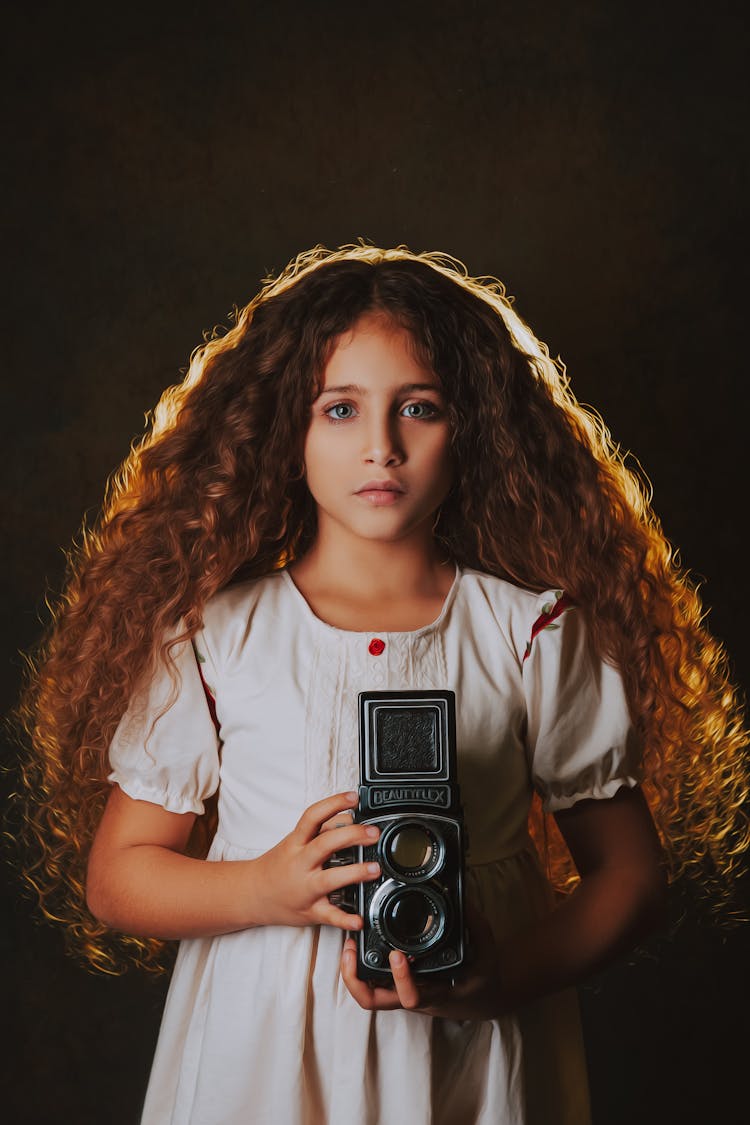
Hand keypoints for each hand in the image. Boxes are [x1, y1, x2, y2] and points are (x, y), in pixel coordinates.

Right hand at [251, 792, 380, 929]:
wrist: (252, 894)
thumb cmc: (278, 865)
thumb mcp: (294, 842)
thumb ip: (320, 829)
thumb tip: (348, 816)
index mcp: (295, 843)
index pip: (313, 817)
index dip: (333, 804)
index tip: (353, 797)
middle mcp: (299, 864)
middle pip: (324, 844)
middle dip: (351, 836)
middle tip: (373, 833)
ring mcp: (305, 888)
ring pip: (329, 879)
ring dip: (354, 873)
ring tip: (374, 869)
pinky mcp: (310, 911)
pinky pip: (328, 916)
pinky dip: (345, 919)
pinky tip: (359, 919)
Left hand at [341, 903, 507, 1020]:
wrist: (481, 1000)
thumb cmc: (482, 979)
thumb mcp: (486, 951)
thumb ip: (474, 924)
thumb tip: (461, 899)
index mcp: (437, 993)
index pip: (412, 997)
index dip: (401, 979)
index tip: (397, 955)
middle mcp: (415, 997)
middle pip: (375, 1002)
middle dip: (356, 978)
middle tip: (351, 948)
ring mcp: (405, 993)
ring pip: (369, 995)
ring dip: (353, 973)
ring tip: (350, 944)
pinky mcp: (400, 987)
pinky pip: (374, 983)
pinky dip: (361, 968)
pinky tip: (360, 945)